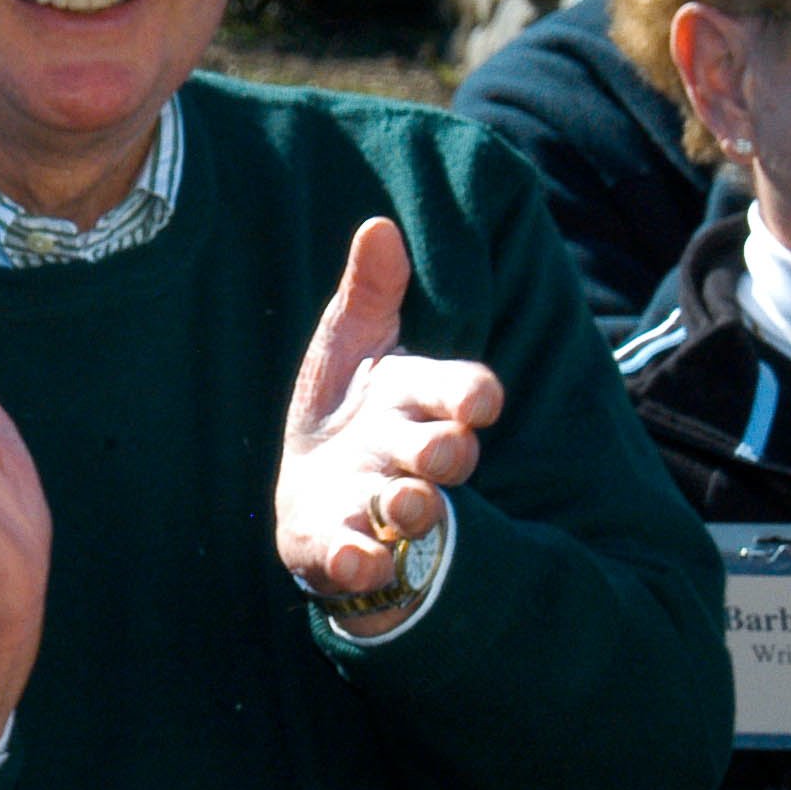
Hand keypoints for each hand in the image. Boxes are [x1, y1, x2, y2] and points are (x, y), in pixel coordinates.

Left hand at [275, 218, 503, 638]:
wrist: (311, 495)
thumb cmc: (345, 408)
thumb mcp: (352, 343)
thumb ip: (369, 291)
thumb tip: (378, 227)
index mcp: (417, 400)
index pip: (464, 392)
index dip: (473, 397)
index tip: (478, 402)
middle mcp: (409, 456)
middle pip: (446, 452)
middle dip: (447, 451)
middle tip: (443, 454)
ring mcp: (381, 506)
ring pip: (413, 507)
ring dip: (412, 504)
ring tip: (405, 503)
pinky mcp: (346, 548)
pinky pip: (360, 560)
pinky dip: (361, 562)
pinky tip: (357, 560)